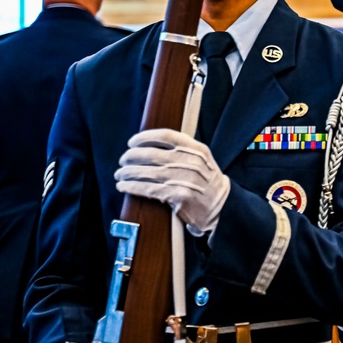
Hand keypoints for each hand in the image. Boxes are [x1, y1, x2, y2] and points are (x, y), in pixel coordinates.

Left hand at [115, 128, 229, 235]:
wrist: (223, 207)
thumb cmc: (207, 183)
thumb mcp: (203, 160)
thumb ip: (184, 151)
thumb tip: (152, 145)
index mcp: (197, 150)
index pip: (167, 136)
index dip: (145, 137)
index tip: (132, 142)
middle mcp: (191, 162)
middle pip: (152, 154)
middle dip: (131, 156)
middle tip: (123, 160)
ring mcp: (185, 179)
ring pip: (147, 172)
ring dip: (127, 173)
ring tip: (119, 174)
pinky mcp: (179, 196)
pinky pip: (148, 189)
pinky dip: (131, 187)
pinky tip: (123, 186)